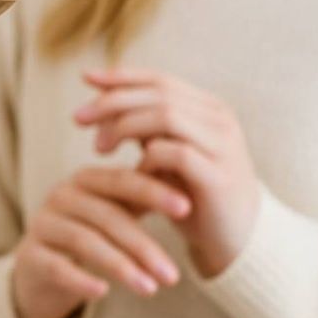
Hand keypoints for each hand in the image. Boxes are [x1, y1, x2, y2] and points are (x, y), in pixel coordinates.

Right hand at [11, 167, 191, 317]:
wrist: (39, 273)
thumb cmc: (88, 238)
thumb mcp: (113, 218)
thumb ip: (140, 203)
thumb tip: (189, 192)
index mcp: (84, 181)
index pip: (121, 181)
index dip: (153, 192)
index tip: (186, 208)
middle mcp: (60, 196)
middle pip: (106, 216)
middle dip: (143, 245)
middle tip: (174, 274)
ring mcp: (42, 225)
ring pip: (84, 242)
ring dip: (120, 266)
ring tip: (150, 289)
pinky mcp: (29, 257)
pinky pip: (56, 267)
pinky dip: (81, 279)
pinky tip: (103, 293)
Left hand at [75, 69, 260, 277]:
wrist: (239, 241)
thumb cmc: (195, 196)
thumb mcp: (167, 156)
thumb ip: (144, 130)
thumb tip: (100, 107)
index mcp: (208, 107)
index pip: (159, 79)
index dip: (121, 76)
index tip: (85, 79)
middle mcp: (219, 119)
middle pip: (158, 93)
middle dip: (113, 101)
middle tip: (78, 119)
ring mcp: (223, 145)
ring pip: (166, 116)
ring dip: (125, 127)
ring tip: (100, 148)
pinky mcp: (219, 176)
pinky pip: (176, 154)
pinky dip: (147, 159)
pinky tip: (133, 174)